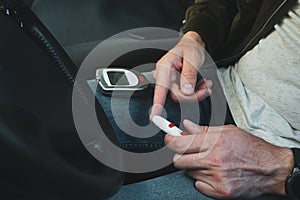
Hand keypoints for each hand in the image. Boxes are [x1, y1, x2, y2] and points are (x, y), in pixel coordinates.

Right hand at [150, 31, 211, 117]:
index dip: (157, 103)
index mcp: (164, 67)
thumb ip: (189, 75)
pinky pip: (186, 95)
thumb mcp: (192, 58)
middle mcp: (165, 76)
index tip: (154, 116)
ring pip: (182, 97)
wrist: (194, 46)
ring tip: (205, 84)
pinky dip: (196, 92)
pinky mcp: (176, 86)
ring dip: (197, 93)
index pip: (160, 89)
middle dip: (193, 95)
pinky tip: (202, 85)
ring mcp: (170, 82)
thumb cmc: (190, 48)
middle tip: (205, 88)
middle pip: (176, 96)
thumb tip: (186, 91)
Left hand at [165, 120, 293, 198]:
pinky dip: (203, 180)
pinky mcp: (221, 192)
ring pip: (189, 173)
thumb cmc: (252, 148)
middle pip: (178, 161)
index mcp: (215, 142)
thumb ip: (204, 129)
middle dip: (180, 155)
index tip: (169, 139)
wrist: (272, 169)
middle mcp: (214, 160)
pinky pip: (199, 186)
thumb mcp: (229, 131)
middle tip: (190, 152)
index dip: (170, 140)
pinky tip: (214, 174)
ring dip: (195, 167)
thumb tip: (186, 126)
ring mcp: (217, 178)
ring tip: (210, 162)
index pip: (179, 143)